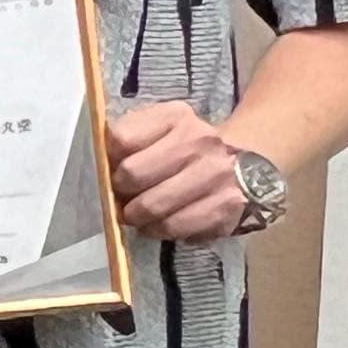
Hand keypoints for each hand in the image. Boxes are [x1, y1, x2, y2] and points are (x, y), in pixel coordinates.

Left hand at [109, 101, 249, 241]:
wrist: (247, 162)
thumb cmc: (187, 149)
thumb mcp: (161, 129)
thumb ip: (130, 139)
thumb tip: (101, 166)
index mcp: (177, 117)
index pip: (121, 139)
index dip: (110, 159)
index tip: (114, 168)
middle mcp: (200, 141)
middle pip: (133, 173)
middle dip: (120, 191)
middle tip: (123, 196)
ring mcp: (216, 175)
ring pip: (151, 206)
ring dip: (136, 215)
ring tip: (138, 214)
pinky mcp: (225, 206)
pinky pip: (174, 227)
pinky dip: (157, 230)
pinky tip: (158, 224)